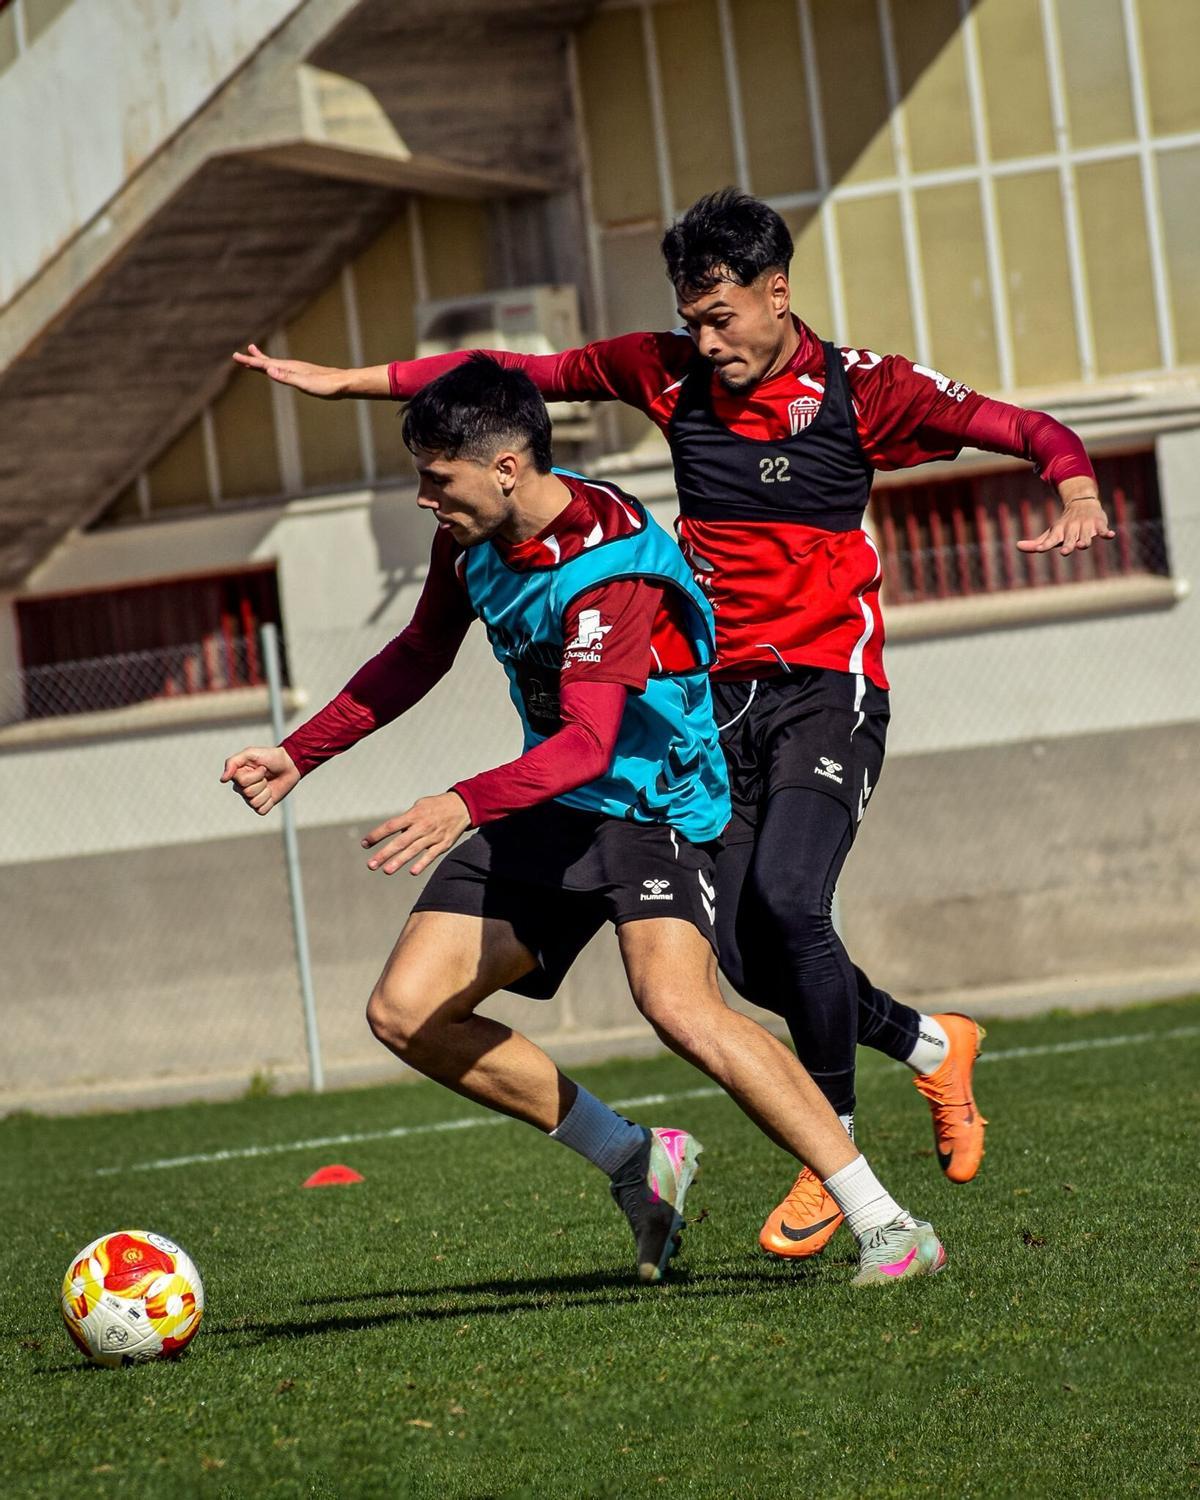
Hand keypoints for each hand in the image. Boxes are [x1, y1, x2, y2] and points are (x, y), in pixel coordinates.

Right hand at [221, 745, 300, 814]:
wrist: (290, 765)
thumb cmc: (270, 757)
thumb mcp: (250, 753)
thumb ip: (232, 762)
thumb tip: (222, 779)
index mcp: (237, 776)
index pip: (242, 782)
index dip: (256, 775)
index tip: (262, 767)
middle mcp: (242, 789)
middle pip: (248, 793)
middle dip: (261, 782)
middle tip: (266, 775)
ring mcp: (252, 798)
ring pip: (254, 803)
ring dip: (266, 792)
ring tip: (268, 783)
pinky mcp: (262, 806)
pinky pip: (261, 810)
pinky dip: (269, 802)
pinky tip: (271, 793)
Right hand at [232, 343, 347, 397]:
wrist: (344, 383)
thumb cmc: (326, 386)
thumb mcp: (305, 384)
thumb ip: (287, 377)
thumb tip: (269, 370)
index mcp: (289, 368)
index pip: (265, 364)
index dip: (250, 361)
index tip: (235, 356)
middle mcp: (291, 366)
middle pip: (267, 362)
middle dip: (252, 359)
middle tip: (237, 356)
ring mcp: (297, 370)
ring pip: (275, 364)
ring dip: (262, 360)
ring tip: (253, 353)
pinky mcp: (303, 374)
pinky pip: (284, 369)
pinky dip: (275, 367)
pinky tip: (276, 368)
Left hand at [361, 793, 471, 875]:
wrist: (462, 806)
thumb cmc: (435, 806)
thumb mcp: (419, 806)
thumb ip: (406, 820)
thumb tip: (393, 834)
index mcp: (414, 815)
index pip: (391, 826)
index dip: (377, 835)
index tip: (365, 844)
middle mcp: (422, 826)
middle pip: (400, 842)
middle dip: (384, 854)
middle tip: (371, 865)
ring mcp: (433, 836)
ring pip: (413, 851)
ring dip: (399, 861)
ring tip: (386, 870)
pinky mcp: (443, 844)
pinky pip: (431, 855)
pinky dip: (422, 863)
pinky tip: (412, 871)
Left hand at [1017, 480, 1114, 556]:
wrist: (1082, 503)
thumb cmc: (1064, 524)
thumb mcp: (1051, 533)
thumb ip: (1036, 543)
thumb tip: (1017, 546)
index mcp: (1059, 531)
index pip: (1051, 539)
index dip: (1045, 544)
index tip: (1040, 549)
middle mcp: (1072, 529)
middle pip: (1069, 539)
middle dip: (1067, 545)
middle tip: (1064, 552)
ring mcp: (1085, 526)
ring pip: (1086, 535)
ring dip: (1085, 540)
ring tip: (1084, 545)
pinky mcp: (1099, 524)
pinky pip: (1104, 529)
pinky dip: (1107, 532)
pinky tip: (1111, 535)